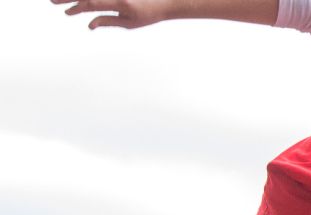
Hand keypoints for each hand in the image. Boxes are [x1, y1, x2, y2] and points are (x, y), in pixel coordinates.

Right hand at [53, 0, 176, 29]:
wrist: (166, 1)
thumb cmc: (149, 14)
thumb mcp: (129, 23)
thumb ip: (107, 21)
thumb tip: (89, 24)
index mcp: (120, 3)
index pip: (92, 3)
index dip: (76, 7)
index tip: (67, 12)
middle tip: (53, 1)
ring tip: (62, 0)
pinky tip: (80, 1)